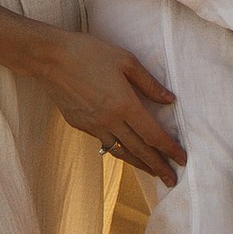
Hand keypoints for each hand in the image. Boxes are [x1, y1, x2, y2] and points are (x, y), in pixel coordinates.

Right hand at [39, 33, 182, 182]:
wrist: (50, 58)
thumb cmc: (90, 53)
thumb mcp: (126, 60)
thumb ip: (149, 83)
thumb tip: (170, 100)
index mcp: (125, 104)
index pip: (153, 135)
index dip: (170, 149)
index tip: (183, 159)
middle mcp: (110, 120)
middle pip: (140, 150)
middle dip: (158, 167)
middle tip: (172, 180)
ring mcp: (93, 125)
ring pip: (121, 151)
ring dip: (139, 164)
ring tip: (153, 173)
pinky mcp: (80, 125)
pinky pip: (104, 142)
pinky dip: (118, 150)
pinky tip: (125, 152)